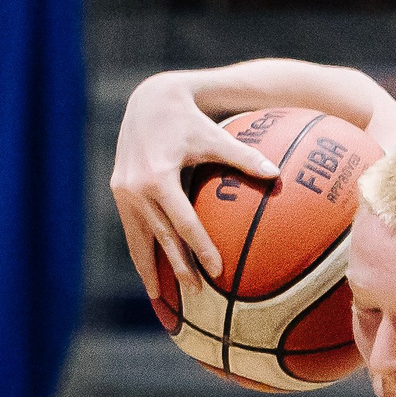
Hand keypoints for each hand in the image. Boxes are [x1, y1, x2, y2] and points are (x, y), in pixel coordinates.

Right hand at [112, 73, 283, 300]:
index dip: (201, 249)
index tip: (217, 272)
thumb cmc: (188, 118)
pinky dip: (140, 251)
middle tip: (196, 292)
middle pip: (161, 238)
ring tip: (161, 297)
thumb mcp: (215, 136)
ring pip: (138, 240)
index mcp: (158, 178)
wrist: (148, 99)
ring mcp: (123, 192)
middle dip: (177, 267)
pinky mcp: (118, 191)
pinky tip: (149, 271)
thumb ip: (244, 156)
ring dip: (149, 269)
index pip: (183, 224)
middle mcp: (135, 189)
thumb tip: (277, 174)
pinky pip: (131, 229)